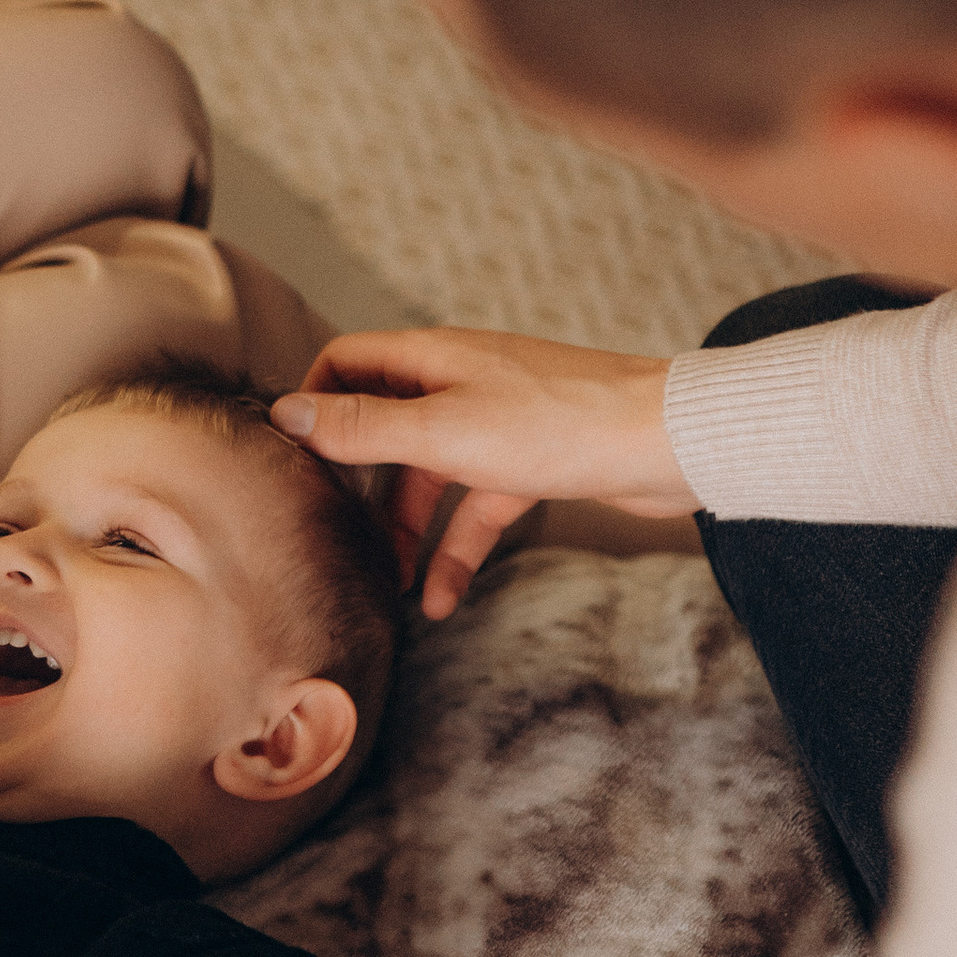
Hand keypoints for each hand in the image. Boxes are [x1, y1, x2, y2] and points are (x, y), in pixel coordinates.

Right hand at [273, 327, 692, 619]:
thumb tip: (287, 415)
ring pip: (430, 475)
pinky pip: (477, 507)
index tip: (289, 458)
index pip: (347, 362)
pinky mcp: (533, 462)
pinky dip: (457, 549)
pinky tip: (441, 599)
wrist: (670, 444)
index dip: (313, 402)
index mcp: (433, 357)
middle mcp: (460, 381)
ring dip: (406, 528)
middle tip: (329, 529)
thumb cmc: (560, 424)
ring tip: (388, 582)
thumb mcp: (441, 431)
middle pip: (384, 425)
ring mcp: (498, 422)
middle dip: (356, 481)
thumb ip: (361, 427)